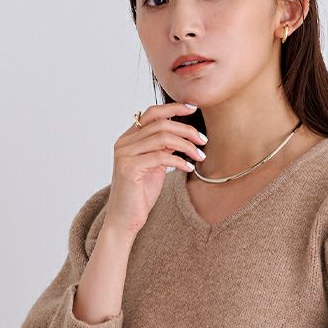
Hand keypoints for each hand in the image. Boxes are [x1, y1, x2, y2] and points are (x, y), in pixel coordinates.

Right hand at [105, 101, 208, 237]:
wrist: (125, 219)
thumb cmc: (140, 194)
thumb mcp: (155, 166)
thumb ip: (162, 148)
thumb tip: (181, 133)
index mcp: (128, 139)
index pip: (152, 113)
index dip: (173, 108)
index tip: (193, 108)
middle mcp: (124, 143)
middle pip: (160, 124)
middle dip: (186, 130)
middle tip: (203, 140)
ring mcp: (125, 155)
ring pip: (162, 138)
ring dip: (186, 145)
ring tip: (200, 155)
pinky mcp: (129, 168)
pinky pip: (160, 157)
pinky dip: (179, 160)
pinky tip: (189, 168)